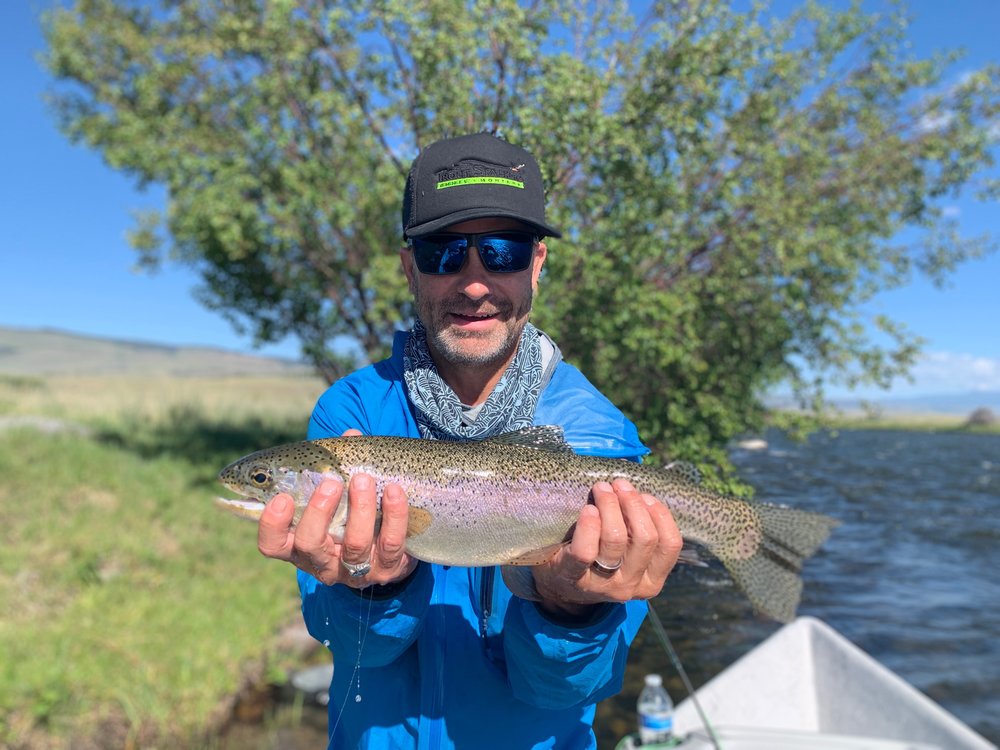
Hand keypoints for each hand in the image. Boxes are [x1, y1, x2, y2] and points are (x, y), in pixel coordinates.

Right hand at [256, 430, 417, 587]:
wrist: (392, 549)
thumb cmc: (353, 515)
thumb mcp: (339, 497)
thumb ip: (338, 467)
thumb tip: (350, 435)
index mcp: (300, 545)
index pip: (272, 544)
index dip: (272, 524)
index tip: (282, 497)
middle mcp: (323, 563)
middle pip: (309, 545)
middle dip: (318, 511)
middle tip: (330, 483)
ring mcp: (356, 570)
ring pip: (354, 544)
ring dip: (360, 508)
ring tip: (364, 480)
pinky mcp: (388, 570)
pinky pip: (391, 543)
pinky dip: (393, 515)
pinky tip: (394, 492)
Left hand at [531, 479, 681, 615]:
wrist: (560, 584)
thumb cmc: (600, 556)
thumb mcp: (628, 552)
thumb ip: (638, 528)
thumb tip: (638, 488)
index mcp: (651, 580)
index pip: (670, 545)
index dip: (660, 514)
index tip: (646, 496)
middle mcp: (630, 586)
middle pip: (644, 538)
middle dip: (633, 503)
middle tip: (619, 485)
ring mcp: (602, 585)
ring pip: (616, 539)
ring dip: (610, 505)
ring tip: (602, 489)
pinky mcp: (574, 577)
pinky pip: (585, 551)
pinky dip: (589, 525)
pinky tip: (588, 509)